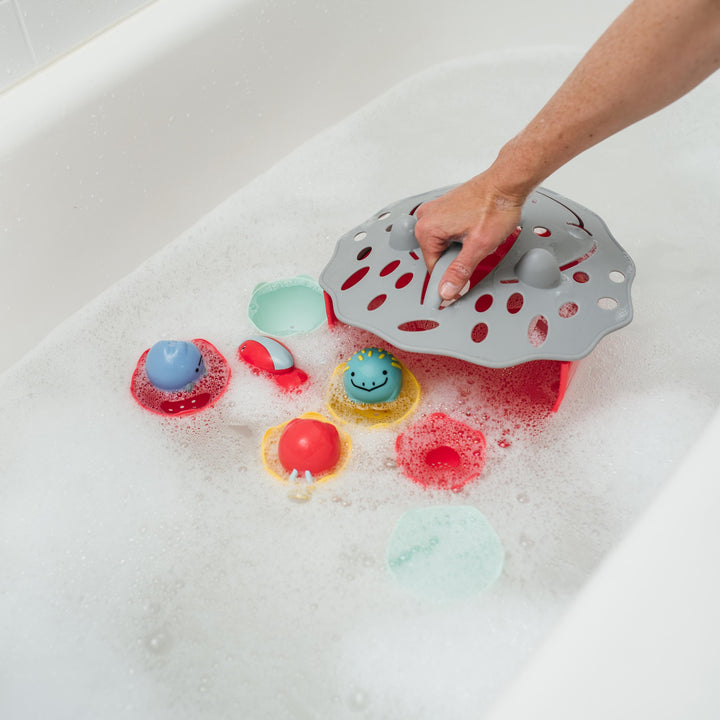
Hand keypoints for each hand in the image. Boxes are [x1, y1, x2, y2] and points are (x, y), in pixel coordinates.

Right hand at [414, 173, 525, 300]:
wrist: (507, 182)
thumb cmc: (495, 206)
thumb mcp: (479, 246)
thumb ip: (459, 271)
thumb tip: (446, 290)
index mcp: (427, 229)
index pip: (433, 268)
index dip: (452, 276)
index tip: (464, 278)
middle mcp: (425, 218)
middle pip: (438, 256)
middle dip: (458, 257)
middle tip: (477, 246)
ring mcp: (434, 211)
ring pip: (444, 244)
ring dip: (461, 246)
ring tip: (478, 234)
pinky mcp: (444, 208)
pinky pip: (448, 232)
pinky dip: (461, 236)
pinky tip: (475, 228)